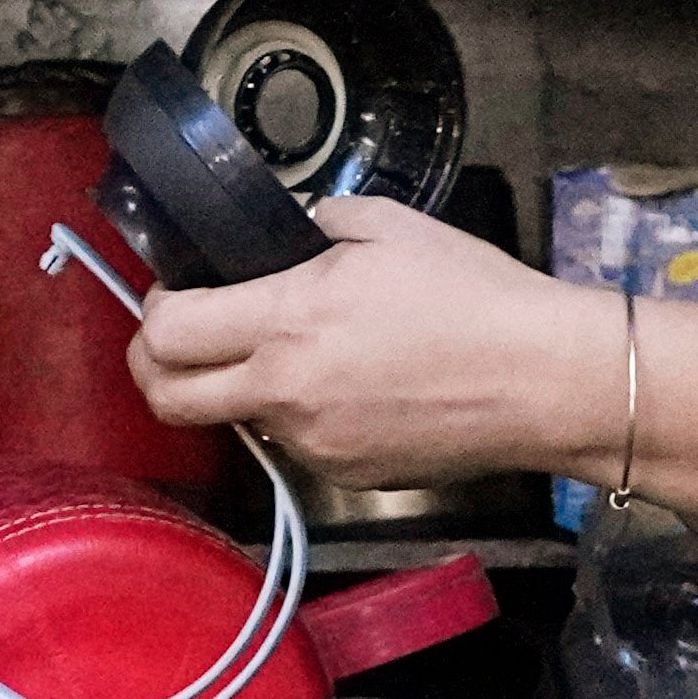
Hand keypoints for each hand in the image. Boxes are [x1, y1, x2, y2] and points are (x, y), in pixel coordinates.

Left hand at [127, 197, 608, 487]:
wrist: (544, 381)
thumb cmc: (478, 301)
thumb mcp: (390, 227)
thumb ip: (317, 222)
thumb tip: (290, 234)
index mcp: (287, 322)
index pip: (167, 332)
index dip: (153, 311)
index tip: (175, 295)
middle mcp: (285, 392)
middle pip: (166, 398)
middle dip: (153, 368)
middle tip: (178, 341)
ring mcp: (312, 443)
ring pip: (233, 422)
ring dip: (235, 390)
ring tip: (292, 356)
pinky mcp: (344, 476)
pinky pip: (293, 445)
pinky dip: (298, 417)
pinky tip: (348, 387)